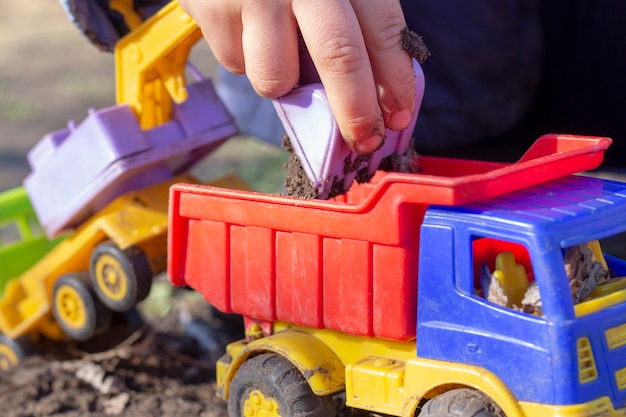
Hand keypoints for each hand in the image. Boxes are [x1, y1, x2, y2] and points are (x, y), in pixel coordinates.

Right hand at [179, 0, 415, 153]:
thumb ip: (352, 18)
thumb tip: (372, 91)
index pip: (381, 30)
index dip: (394, 81)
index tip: (399, 117)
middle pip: (339, 57)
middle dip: (356, 111)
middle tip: (366, 141)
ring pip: (276, 78)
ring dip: (283, 82)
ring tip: (278, 50)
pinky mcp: (211, 11)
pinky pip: (238, 65)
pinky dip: (247, 58)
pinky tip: (246, 27)